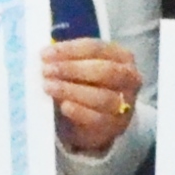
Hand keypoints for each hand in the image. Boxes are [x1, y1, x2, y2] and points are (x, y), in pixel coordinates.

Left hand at [42, 38, 141, 158]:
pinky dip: (79, 111)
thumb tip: (46, 58)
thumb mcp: (82, 69)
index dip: (70, 50)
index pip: (96, 48)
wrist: (97, 123)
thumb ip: (67, 61)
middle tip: (46, 70)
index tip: (45, 54)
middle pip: (104, 71)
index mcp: (122, 57)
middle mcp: (129, 78)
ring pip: (102, 96)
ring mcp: (125, 103)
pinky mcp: (115, 125)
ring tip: (49, 87)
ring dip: (72, 90)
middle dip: (72, 69)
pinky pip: (97, 118)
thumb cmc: (87, 86)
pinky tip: (64, 106)